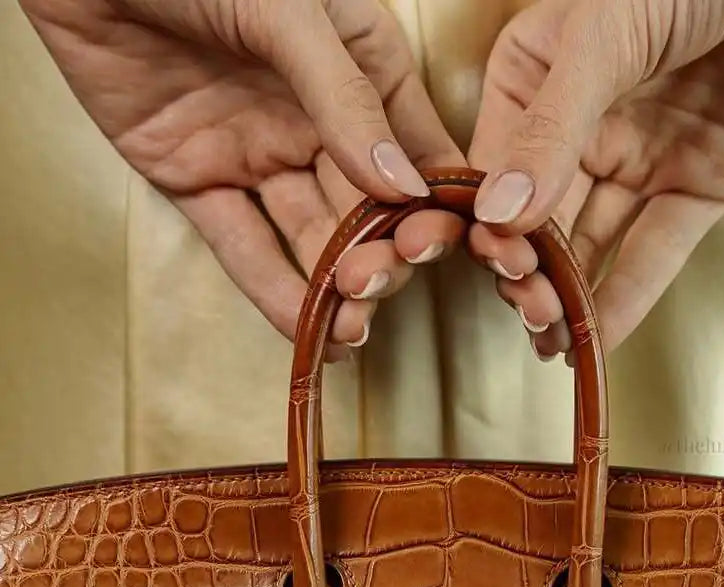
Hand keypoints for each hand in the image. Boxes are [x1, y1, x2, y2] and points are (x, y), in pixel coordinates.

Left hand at [21, 0, 465, 354]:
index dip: (433, 207)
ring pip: (311, 237)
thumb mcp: (290, 11)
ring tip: (353, 326)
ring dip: (337, 286)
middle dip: (382, 255)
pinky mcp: (200, 183)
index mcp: (360, 69)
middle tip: (377, 283)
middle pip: (368, 209)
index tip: (436, 247)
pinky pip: (245, 247)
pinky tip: (308, 330)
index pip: (418, 153)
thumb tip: (402, 185)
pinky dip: (274, 292)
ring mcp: (259, 155)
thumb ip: (344, 98)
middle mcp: (317, 121)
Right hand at [467, 0, 723, 357]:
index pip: (495, 169)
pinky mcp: (697, 189)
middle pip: (539, 219)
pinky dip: (625, 300)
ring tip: (550, 336)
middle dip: (527, 270)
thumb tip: (500, 215)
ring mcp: (640, 159)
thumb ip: (549, 130)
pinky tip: (594, 340)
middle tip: (527, 306)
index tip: (494, 260)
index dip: (490, 223)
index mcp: (538, 77)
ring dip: (566, 296)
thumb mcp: (603, 38)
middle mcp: (582, 126)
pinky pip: (653, 255)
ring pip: (590, 245)